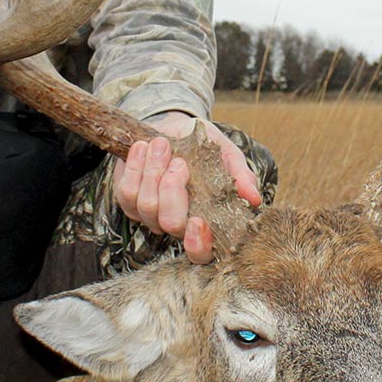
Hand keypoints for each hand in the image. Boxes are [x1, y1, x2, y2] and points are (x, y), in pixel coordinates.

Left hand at [114, 113, 261, 262]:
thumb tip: (254, 198)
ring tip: (162, 144)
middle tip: (180, 163)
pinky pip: (126, 192)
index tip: (199, 221)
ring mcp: (150, 215)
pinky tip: (142, 148)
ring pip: (147, 206)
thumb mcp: (227, 155)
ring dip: (153, 171)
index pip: (200, 253)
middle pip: (170, 223)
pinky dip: (135, 166)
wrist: (172, 128)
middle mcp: (176, 223)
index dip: (198, 244)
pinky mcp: (128, 200)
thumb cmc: (203, 147)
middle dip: (173, 191)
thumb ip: (241, 176)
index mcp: (204, 221)